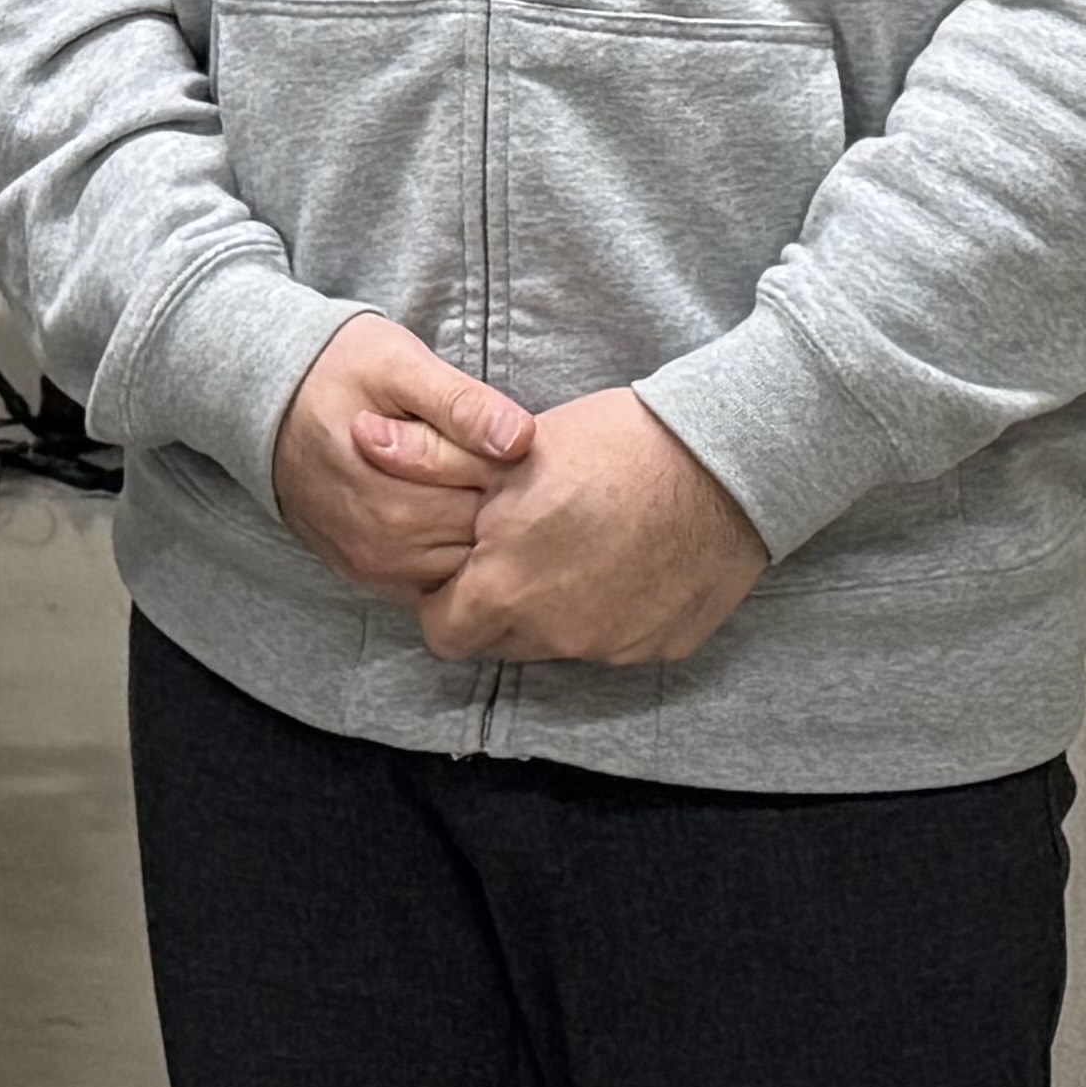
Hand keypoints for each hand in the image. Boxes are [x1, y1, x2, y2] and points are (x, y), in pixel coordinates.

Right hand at [269, 314, 534, 604]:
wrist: (266, 396)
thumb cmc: (338, 370)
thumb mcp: (399, 365)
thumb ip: (461, 403)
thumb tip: (521, 439)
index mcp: (397, 488)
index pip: (493, 495)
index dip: (510, 464)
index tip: (503, 434)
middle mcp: (383, 539)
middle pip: (481, 535)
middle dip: (497, 499)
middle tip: (487, 454)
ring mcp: (373, 564)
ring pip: (462, 564)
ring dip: (474, 528)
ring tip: (465, 478)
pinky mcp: (366, 573)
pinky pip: (433, 581)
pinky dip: (449, 552)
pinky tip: (443, 510)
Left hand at [410, 384, 770, 670]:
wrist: (726, 462)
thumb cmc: (613, 444)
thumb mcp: (509, 449)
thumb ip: (427, 459)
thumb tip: (359, 438)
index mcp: (505, 591)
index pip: (443, 631)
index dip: (447, 595)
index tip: (468, 557)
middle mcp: (556, 635)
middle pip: (500, 641)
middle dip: (499, 603)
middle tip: (523, 546)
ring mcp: (612, 648)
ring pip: (559, 643)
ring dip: (556, 607)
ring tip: (580, 543)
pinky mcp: (660, 648)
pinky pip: (617, 641)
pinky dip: (613, 609)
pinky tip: (628, 557)